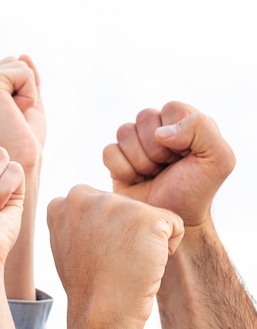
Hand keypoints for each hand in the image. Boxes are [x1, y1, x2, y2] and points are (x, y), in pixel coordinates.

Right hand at [0, 55, 44, 171]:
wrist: (14, 175)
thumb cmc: (21, 151)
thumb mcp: (27, 109)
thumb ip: (25, 82)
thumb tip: (23, 54)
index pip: (8, 69)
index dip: (22, 92)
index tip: (11, 121)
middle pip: (11, 62)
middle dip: (24, 88)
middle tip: (13, 121)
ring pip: (17, 64)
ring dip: (27, 93)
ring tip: (13, 120)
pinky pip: (22, 72)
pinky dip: (30, 95)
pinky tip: (15, 117)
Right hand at [47, 185, 183, 324]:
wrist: (100, 312)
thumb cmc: (89, 285)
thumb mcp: (68, 244)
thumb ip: (79, 221)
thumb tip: (99, 214)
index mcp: (63, 203)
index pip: (100, 205)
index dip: (104, 232)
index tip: (95, 254)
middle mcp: (85, 197)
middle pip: (124, 206)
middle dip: (124, 232)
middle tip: (111, 261)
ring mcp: (115, 204)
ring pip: (147, 216)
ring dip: (145, 240)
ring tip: (127, 262)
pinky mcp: (146, 217)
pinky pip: (174, 225)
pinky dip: (169, 248)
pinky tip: (148, 264)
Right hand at [103, 101, 234, 226]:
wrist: (170, 220)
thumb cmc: (196, 191)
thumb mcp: (219, 160)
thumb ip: (202, 130)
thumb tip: (160, 132)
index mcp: (185, 123)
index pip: (172, 108)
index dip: (176, 132)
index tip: (184, 155)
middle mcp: (158, 129)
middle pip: (145, 117)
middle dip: (156, 149)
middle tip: (166, 167)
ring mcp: (135, 144)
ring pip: (124, 132)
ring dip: (140, 160)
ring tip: (151, 175)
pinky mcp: (116, 160)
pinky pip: (109, 151)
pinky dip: (122, 169)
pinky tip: (135, 180)